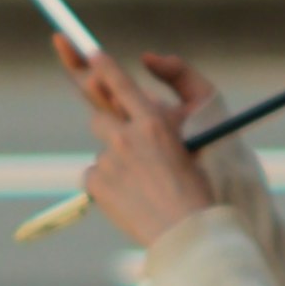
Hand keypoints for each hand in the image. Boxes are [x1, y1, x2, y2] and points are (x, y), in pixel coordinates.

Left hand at [63, 36, 222, 246]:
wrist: (186, 233)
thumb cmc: (197, 187)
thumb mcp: (192, 140)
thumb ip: (163, 112)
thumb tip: (142, 86)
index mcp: (152, 122)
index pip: (117, 82)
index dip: (99, 65)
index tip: (86, 52)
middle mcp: (126, 137)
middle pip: (98, 113)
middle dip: (104, 117)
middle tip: (110, 122)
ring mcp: (108, 161)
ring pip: (103, 148)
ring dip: (116, 155)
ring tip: (142, 181)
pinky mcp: (96, 183)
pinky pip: (96, 174)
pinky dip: (109, 182)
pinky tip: (132, 197)